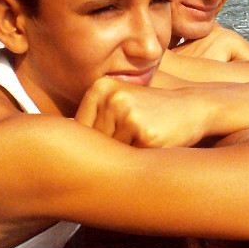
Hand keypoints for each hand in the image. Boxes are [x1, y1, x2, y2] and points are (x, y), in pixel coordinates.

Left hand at [75, 77, 209, 147]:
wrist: (193, 108)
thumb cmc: (151, 112)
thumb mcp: (120, 104)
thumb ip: (93, 119)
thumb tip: (56, 149)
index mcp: (101, 87)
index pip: (78, 128)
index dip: (91, 142)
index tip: (108, 142)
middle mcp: (112, 98)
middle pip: (93, 143)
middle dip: (108, 151)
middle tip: (131, 141)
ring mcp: (128, 115)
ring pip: (110, 154)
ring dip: (124, 157)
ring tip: (143, 140)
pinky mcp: (145, 134)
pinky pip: (129, 160)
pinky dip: (139, 160)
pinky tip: (153, 144)